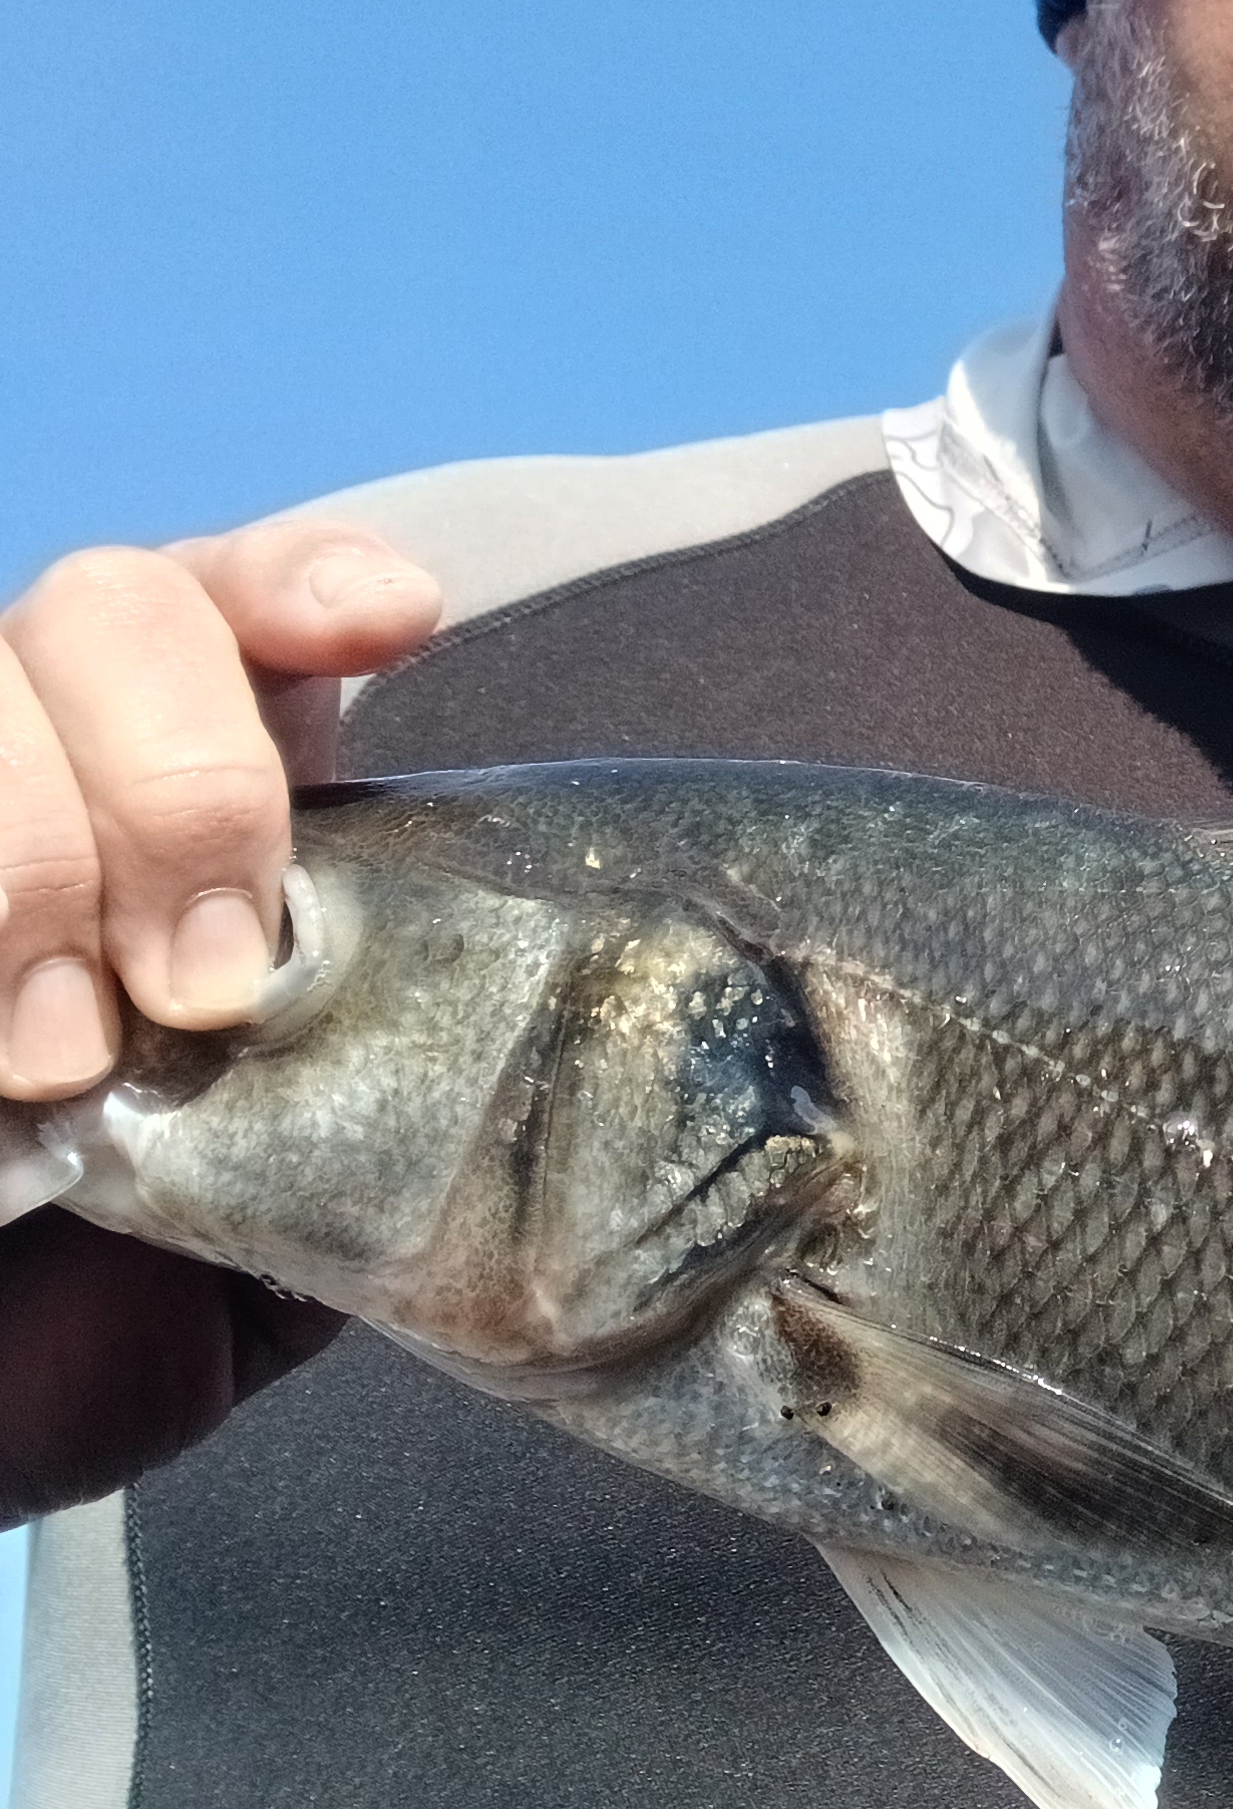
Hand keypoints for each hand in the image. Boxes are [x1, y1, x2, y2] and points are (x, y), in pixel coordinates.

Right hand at [0, 519, 433, 1521]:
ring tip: (53, 1061)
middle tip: (208, 988)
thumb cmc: (86, 1320)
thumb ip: (375, 1108)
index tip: (395, 622)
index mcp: (194, 788)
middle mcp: (45, 752)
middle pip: (107, 605)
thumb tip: (518, 1050)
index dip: (306, 579)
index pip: (249, 596)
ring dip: (31, 861)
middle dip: (182, 782)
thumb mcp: (285, 1220)